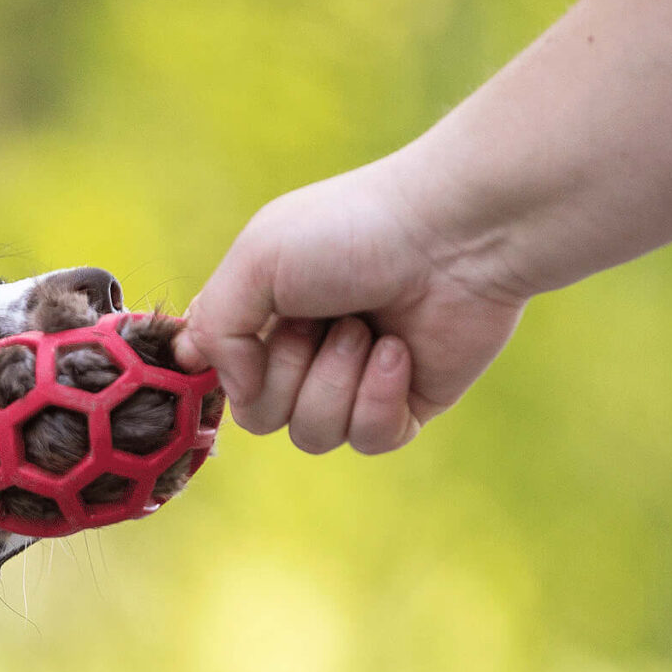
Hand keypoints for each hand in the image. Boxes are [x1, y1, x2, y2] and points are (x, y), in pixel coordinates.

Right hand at [176, 155, 526, 453]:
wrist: (456, 236)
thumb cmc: (355, 231)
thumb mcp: (256, 258)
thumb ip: (215, 326)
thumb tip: (227, 385)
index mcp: (265, 312)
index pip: (221, 376)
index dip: (227, 374)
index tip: (244, 347)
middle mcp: (306, 351)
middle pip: (261, 417)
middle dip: (288, 371)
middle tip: (324, 319)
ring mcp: (356, 382)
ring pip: (312, 436)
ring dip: (335, 382)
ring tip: (368, 330)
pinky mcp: (406, 405)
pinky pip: (369, 440)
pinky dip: (379, 398)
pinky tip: (400, 352)